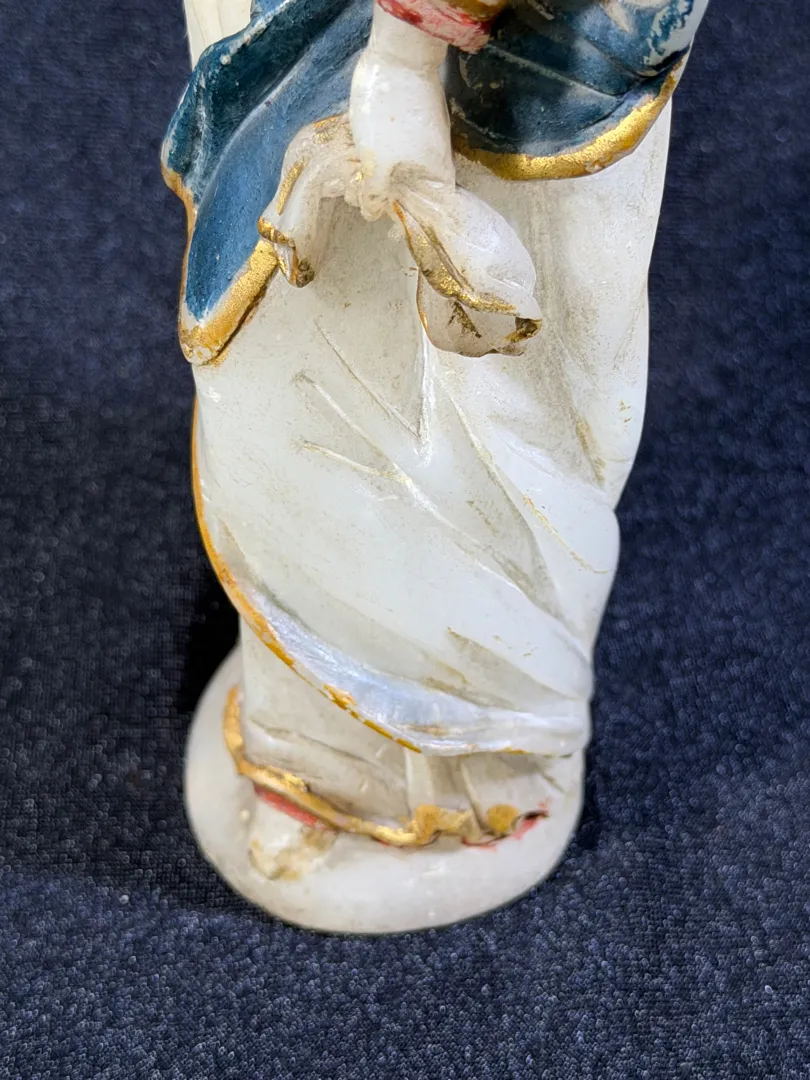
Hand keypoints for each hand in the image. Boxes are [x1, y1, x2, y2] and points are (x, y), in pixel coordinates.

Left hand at [348, 6, 455, 219]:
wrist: (395, 57)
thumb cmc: (390, 116)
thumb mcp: (378, 164)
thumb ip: (375, 194)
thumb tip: (371, 213)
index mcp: (438, 175)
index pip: (430, 210)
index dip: (406, 218)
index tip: (383, 218)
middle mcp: (431, 162)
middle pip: (406, 193)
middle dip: (379, 196)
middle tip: (354, 192)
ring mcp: (417, 143)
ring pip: (393, 172)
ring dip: (368, 177)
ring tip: (346, 176)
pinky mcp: (401, 127)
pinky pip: (386, 152)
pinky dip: (369, 158)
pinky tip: (349, 159)